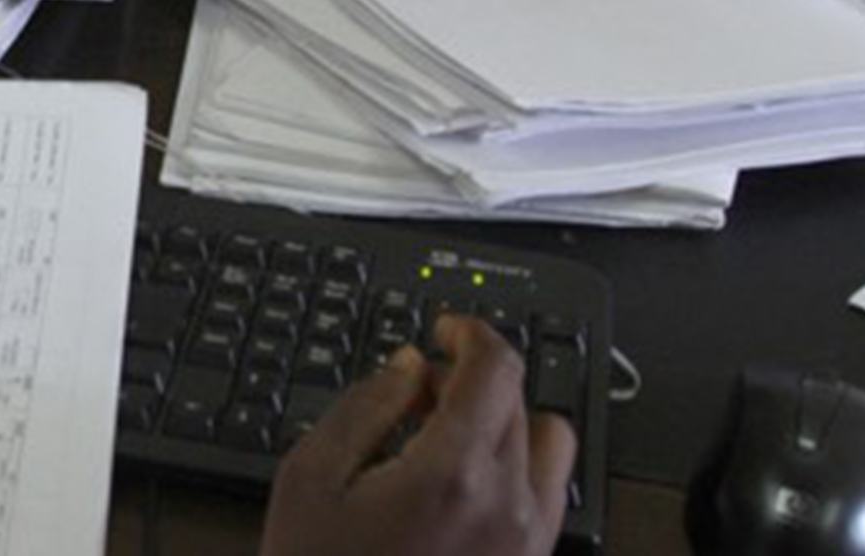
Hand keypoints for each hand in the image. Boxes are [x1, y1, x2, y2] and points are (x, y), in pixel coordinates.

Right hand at [256, 315, 576, 555]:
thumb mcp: (312, 477)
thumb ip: (367, 406)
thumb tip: (409, 367)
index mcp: (454, 473)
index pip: (496, 368)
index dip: (471, 333)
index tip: (446, 329)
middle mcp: (509, 507)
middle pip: (524, 400)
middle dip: (476, 379)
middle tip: (423, 387)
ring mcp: (528, 544)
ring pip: (552, 447)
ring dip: (508, 423)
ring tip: (450, 435)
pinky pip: (549, 496)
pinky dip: (517, 469)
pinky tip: (462, 483)